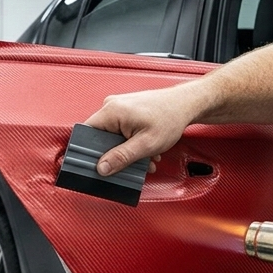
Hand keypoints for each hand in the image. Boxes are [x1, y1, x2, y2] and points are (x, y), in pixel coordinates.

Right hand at [84, 84, 205, 175]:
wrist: (186, 104)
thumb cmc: (170, 117)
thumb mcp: (145, 144)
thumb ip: (121, 157)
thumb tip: (102, 168)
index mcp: (111, 111)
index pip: (86, 133)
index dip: (88, 152)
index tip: (94, 166)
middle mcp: (111, 106)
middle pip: (100, 138)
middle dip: (116, 155)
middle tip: (130, 164)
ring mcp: (119, 107)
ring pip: (112, 137)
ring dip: (127, 151)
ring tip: (145, 157)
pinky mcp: (126, 111)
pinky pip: (120, 131)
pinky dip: (131, 143)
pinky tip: (146, 150)